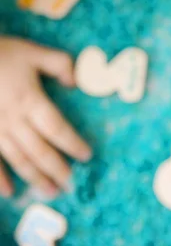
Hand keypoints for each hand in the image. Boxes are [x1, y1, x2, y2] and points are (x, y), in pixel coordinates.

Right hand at [0, 38, 91, 198]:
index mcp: (31, 100)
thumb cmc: (2, 53)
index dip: (73, 144)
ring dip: (35, 178)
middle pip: (40, 150)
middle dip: (57, 169)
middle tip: (71, 184)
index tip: (87, 156)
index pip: (57, 128)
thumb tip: (76, 83)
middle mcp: (14, 120)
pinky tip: (9, 192)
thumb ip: (60, 64)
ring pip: (18, 160)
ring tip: (50, 191)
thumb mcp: (34, 52)